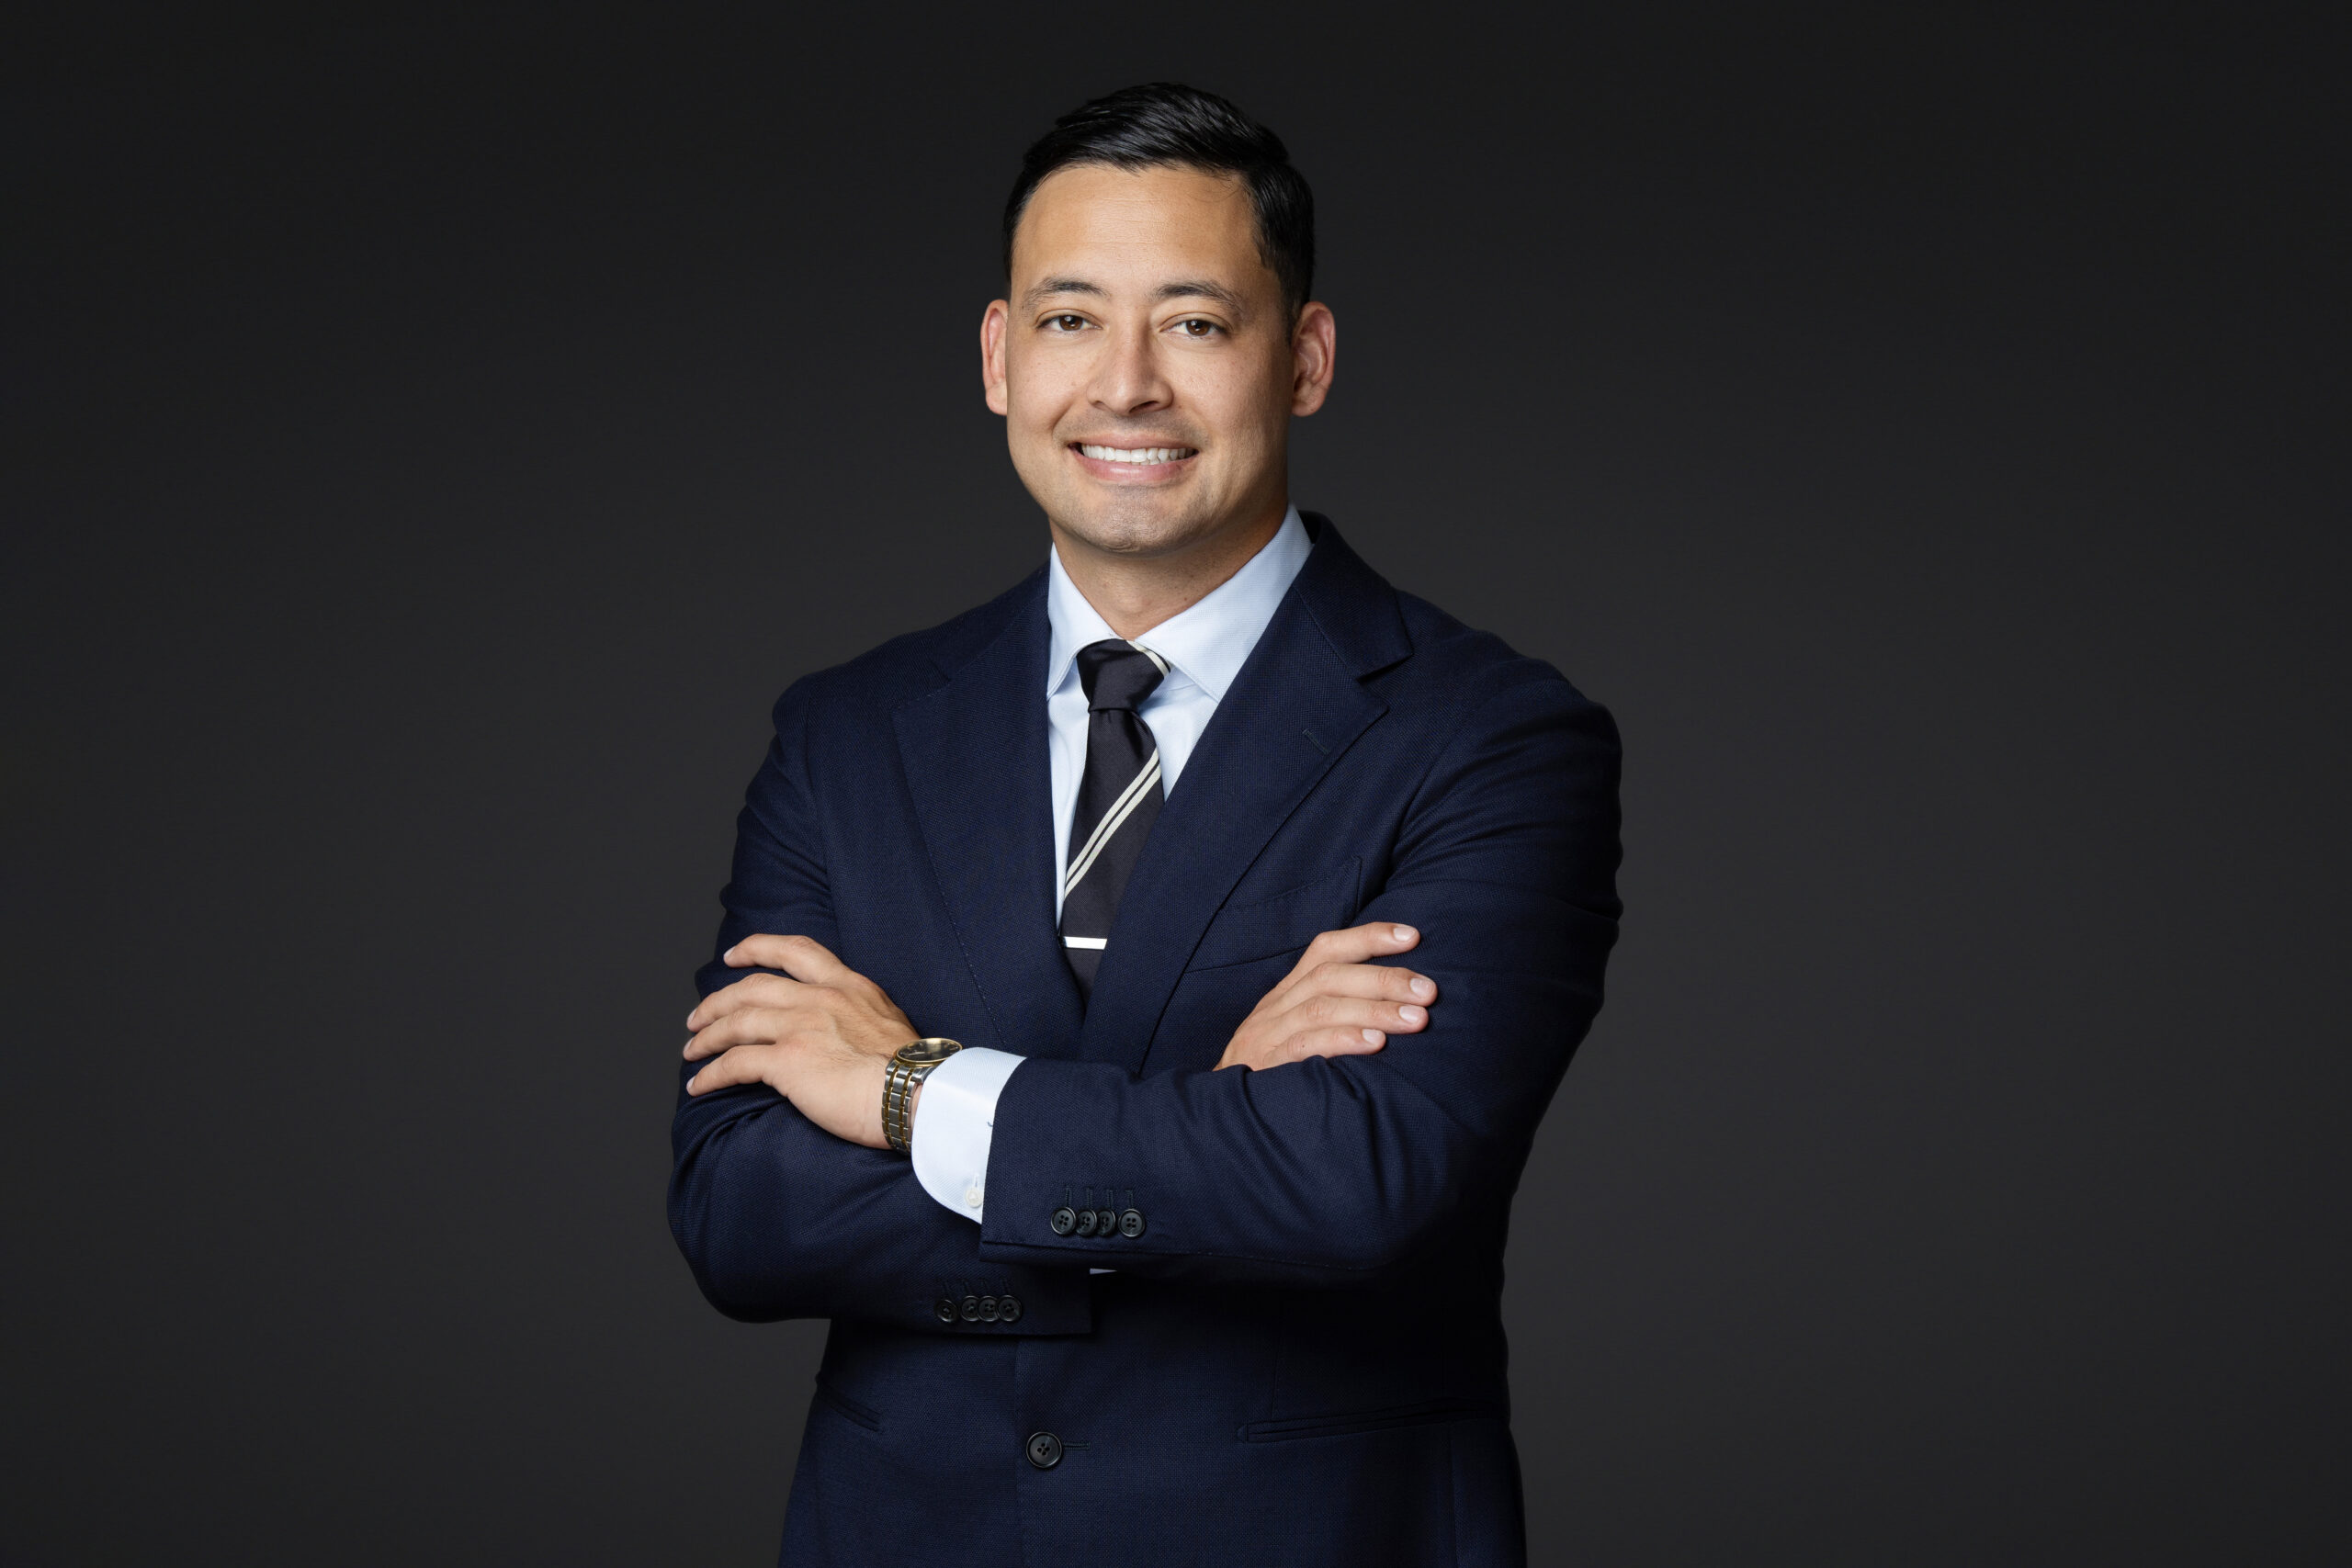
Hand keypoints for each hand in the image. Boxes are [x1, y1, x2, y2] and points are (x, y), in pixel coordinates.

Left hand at [683, 934, 916, 1148]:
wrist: (918, 1093)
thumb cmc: (914, 1072)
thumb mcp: (890, 1023)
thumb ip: (861, 1017)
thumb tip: (847, 1034)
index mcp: (848, 986)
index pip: (796, 951)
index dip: (757, 948)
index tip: (735, 955)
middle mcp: (820, 998)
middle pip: (752, 987)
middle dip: (717, 1001)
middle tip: (698, 1016)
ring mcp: (801, 1026)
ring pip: (736, 1021)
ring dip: (706, 1036)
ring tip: (691, 1050)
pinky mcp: (788, 1060)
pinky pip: (735, 1062)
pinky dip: (711, 1073)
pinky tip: (699, 1084)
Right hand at [1216, 922, 1436, 1071]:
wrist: (1222, 1116)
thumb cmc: (1276, 1072)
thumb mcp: (1299, 1032)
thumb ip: (1336, 1014)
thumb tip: (1401, 1002)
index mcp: (1287, 993)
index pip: (1326, 950)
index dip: (1368, 937)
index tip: (1412, 936)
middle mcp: (1276, 1007)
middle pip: (1330, 976)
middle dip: (1384, 979)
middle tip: (1428, 991)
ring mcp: (1268, 1037)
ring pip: (1322, 1007)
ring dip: (1374, 1009)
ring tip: (1416, 1019)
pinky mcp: (1266, 1068)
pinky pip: (1304, 1047)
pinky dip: (1342, 1040)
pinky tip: (1376, 1044)